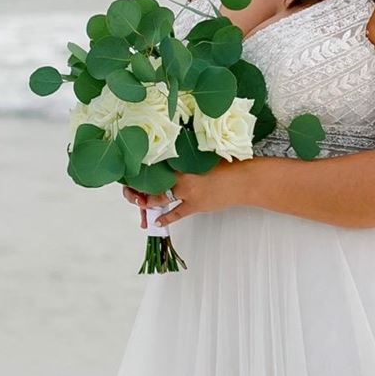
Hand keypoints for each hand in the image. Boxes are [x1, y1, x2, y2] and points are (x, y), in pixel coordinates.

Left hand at [120, 163, 243, 226]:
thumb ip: (188, 157)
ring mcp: (187, 193)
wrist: (244, 180)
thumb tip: (175, 155)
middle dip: (139, 189)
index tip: (132, 170)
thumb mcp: (205, 156)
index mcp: (183, 162)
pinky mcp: (195, 205)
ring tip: (140, 203)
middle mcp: (182, 177)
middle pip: (153, 184)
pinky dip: (165, 217)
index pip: (155, 165)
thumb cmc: (228, 165)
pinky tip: (156, 220)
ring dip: (148, 203)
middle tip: (130, 191)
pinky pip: (175, 214)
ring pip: (160, 199)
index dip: (142, 169)